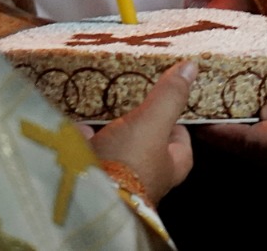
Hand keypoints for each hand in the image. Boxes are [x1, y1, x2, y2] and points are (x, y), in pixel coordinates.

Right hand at [89, 60, 196, 203]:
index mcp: (170, 168)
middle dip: (135, 127)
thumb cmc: (129, 162)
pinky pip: (84, 158)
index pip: (182, 145)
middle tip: (127, 105)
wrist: (86, 200)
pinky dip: (79, 144)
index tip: (167, 105)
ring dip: (104, 133)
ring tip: (96, 113)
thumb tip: (192, 66)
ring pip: (113, 152)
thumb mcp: (153, 122)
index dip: (177, 125)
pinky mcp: (87, 185)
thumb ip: (169, 96)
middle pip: (146, 147)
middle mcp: (146, 180)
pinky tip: (74, 130)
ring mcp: (116, 184)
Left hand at [194, 83, 266, 182]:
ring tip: (209, 109)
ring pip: (249, 152)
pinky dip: (244, 138)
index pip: (251, 140)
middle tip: (195, 104)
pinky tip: (236, 122)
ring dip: (228, 135)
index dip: (223, 132)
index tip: (200, 120)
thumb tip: (264, 109)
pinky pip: (261, 152)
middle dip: (216, 131)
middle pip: (242, 149)